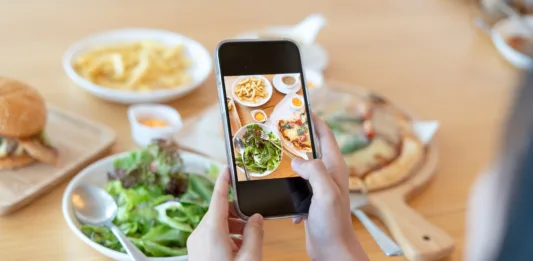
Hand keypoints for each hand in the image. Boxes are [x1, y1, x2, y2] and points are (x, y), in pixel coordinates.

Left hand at [187, 168, 263, 260]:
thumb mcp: (249, 258)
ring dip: (233, 228)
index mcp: (212, 231)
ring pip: (217, 225)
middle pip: (220, 212)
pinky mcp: (196, 252)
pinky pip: (212, 236)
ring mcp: (196, 243)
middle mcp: (199, 234)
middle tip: (253, 225)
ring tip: (247, 244)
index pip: (218, 197)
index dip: (223, 180)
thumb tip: (256, 218)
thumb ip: (255, 235)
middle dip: (238, 214)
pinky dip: (226, 237)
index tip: (227, 167)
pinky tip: (237, 250)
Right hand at [291, 114, 368, 260]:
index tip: (302, 109)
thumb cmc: (333, 224)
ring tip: (276, 155)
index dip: (315, 121)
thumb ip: (314, 172)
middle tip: (282, 129)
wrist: (332, 249)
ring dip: (291, 162)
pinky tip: (282, 191)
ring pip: (303, 166)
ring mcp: (320, 187)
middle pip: (312, 148)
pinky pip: (297, 185)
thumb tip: (298, 160)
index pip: (326, 136)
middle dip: (298, 139)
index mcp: (335, 168)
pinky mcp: (311, 199)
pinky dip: (288, 185)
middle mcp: (329, 174)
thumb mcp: (326, 193)